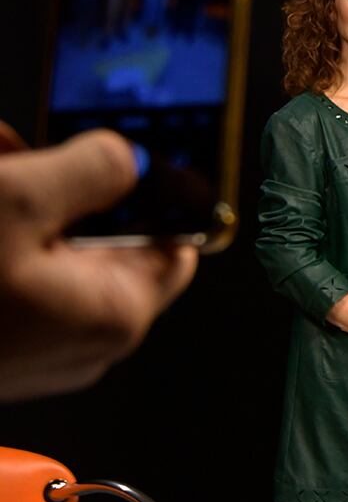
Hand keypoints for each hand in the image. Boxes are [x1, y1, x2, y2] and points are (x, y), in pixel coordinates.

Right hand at [0, 124, 196, 400]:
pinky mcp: (0, 344)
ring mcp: (36, 347)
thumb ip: (90, 168)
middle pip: (101, 237)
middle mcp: (85, 340)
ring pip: (47, 245)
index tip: (128, 156)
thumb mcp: (16, 198)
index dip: (156, 194)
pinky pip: (12, 269)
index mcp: (116, 312)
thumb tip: (129, 157)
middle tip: (18, 154)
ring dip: (17, 200)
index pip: (176, 244)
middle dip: (61, 186)